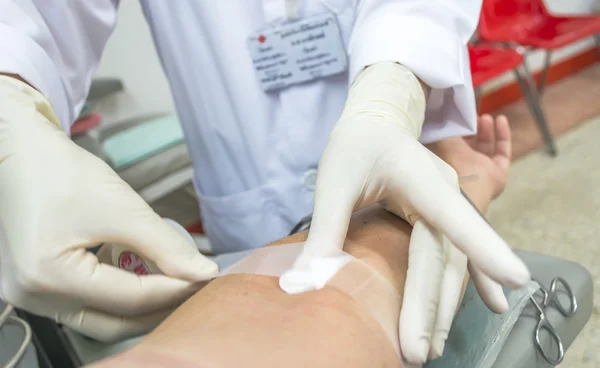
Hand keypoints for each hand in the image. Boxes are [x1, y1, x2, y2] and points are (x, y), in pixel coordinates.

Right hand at [0, 76, 217, 341]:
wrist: (21, 153)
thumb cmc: (63, 172)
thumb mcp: (122, 208)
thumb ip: (166, 246)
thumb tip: (203, 273)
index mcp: (49, 277)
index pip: (130, 299)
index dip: (176, 290)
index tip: (207, 280)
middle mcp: (34, 297)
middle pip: (114, 323)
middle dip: (159, 309)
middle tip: (194, 291)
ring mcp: (30, 296)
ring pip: (100, 319)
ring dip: (139, 305)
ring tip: (173, 284)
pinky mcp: (36, 287)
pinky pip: (85, 304)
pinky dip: (117, 294)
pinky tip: (141, 277)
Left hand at [280, 63, 528, 362]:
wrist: (376, 122)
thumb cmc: (353, 148)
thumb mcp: (333, 184)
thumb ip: (324, 233)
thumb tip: (301, 285)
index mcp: (418, 178)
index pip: (451, 217)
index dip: (482, 247)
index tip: (515, 277)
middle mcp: (444, 192)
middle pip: (442, 256)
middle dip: (431, 306)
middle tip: (418, 353)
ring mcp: (449, 203)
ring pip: (451, 261)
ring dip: (444, 305)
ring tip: (433, 346)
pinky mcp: (446, 213)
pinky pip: (460, 252)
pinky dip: (476, 278)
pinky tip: (495, 302)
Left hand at [430, 114, 510, 200]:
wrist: (471, 188)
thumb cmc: (454, 166)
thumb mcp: (446, 145)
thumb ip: (446, 132)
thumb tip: (445, 119)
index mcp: (448, 165)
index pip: (452, 146)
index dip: (457, 132)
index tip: (459, 117)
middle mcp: (465, 170)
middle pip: (471, 147)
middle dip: (473, 130)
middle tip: (473, 116)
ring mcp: (483, 173)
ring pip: (486, 148)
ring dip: (486, 131)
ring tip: (485, 116)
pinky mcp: (499, 174)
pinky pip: (502, 152)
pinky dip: (502, 135)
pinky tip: (501, 119)